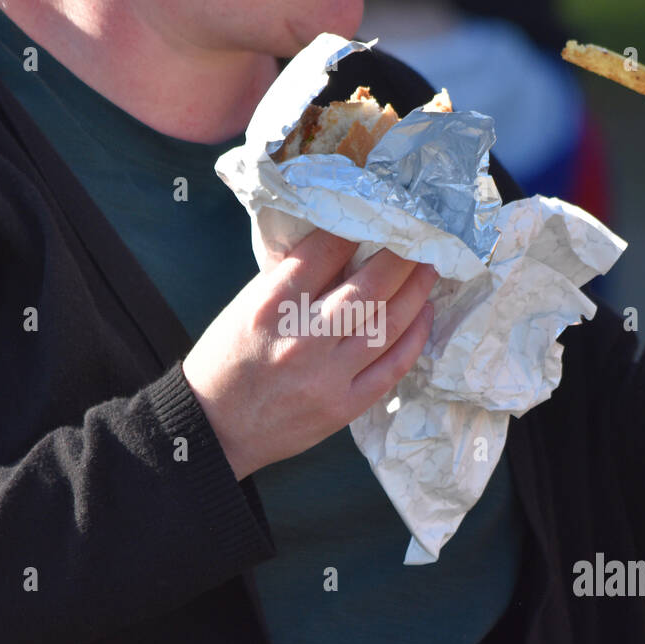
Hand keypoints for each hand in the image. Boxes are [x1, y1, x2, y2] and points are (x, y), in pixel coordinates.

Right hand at [183, 229, 437, 479]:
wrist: (214, 430)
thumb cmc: (226, 361)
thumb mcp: (245, 307)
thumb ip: (291, 280)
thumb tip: (342, 250)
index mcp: (270, 306)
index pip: (326, 252)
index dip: (356, 228)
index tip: (376, 214)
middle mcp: (303, 339)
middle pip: (370, 286)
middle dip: (402, 255)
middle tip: (420, 236)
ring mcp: (327, 376)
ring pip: (389, 323)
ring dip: (417, 291)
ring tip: (430, 268)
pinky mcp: (344, 407)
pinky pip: (393, 367)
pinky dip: (414, 337)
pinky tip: (424, 314)